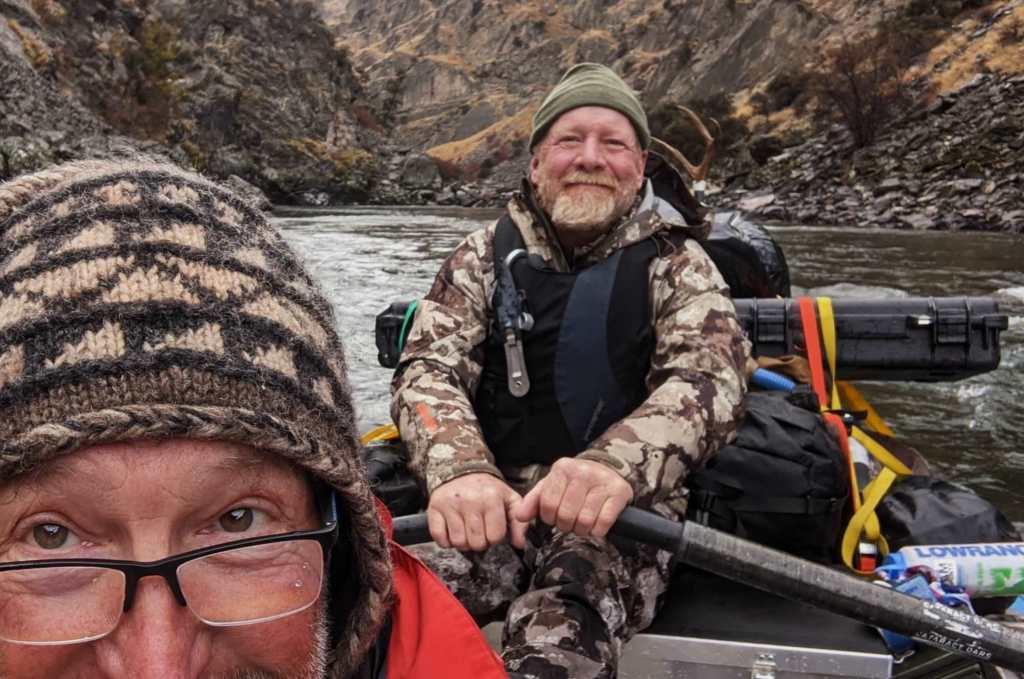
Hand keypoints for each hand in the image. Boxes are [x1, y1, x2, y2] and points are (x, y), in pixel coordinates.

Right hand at [427, 473, 528, 551]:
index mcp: (491, 498)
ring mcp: (450, 505)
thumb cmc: (486, 489)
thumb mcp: (509, 499)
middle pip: (477, 543)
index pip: (495, 536)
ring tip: (467, 530)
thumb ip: (519, 522)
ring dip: (464, 542)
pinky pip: (440, 538)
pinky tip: (453, 530)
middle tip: (479, 531)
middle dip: (480, 542)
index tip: (492, 529)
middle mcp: (470, 501)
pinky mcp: (435, 508)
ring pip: (459, 542)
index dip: (495, 537)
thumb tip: (520, 544)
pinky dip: (446, 540)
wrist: (462, 470)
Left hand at [513, 458, 632, 540]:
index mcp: (562, 468)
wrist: (607, 470)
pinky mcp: (619, 492)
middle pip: (565, 515)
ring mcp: (602, 481)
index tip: (555, 516)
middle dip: (566, 525)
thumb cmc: (575, 483)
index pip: (547, 505)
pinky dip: (598, 530)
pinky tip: (597, 524)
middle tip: (570, 521)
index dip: (549, 517)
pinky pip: (603, 522)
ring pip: (584, 521)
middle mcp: (582, 471)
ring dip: (582, 530)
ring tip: (583, 522)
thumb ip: (533, 501)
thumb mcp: (552, 486)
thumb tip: (519, 516)